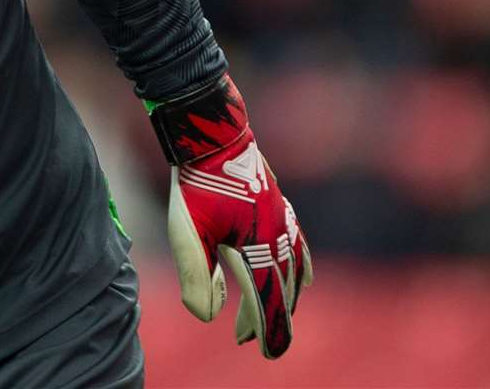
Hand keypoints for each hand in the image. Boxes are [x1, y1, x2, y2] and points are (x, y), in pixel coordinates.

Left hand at [150, 74, 310, 358]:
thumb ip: (198, 279)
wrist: (211, 134)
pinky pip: (300, 246)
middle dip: (272, 318)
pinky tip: (303, 276)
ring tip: (271, 312)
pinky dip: (302, 268)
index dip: (270, 332)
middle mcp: (279, 237)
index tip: (270, 355)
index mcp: (259, 249)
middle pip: (283, 290)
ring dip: (284, 295)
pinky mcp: (281, 206)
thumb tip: (209, 316)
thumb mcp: (186, 234)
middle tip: (251, 340)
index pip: (269, 303)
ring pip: (294, 270)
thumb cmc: (196, 184)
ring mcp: (284, 220)